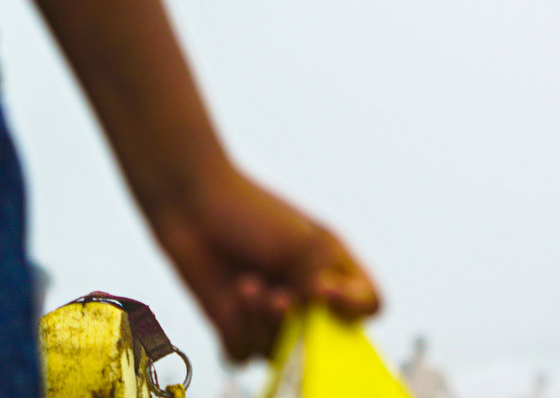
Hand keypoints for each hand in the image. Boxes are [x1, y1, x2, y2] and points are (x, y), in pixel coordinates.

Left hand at [145, 167, 379, 360]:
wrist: (191, 206)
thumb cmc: (250, 212)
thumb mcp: (297, 242)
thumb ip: (318, 281)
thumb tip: (322, 312)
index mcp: (334, 268)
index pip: (368, 304)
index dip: (354, 308)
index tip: (323, 292)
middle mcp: (306, 294)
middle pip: (322, 337)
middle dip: (296, 322)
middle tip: (277, 298)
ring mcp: (271, 312)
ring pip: (279, 350)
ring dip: (262, 325)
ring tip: (245, 288)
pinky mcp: (235, 323)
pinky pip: (244, 354)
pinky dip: (236, 335)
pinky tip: (229, 301)